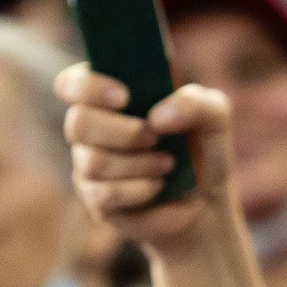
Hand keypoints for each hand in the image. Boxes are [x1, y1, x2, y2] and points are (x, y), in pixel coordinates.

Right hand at [58, 67, 237, 260]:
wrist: (205, 202)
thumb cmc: (202, 149)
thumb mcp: (214, 116)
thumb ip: (195, 102)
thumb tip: (156, 118)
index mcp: (110, 96)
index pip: (71, 84)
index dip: (88, 87)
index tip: (124, 97)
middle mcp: (92, 129)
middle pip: (77, 123)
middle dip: (121, 131)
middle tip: (154, 137)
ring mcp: (89, 165)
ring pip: (94, 162)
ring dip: (138, 163)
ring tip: (167, 165)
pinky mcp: (97, 200)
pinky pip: (105, 194)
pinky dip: (138, 189)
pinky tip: (157, 186)